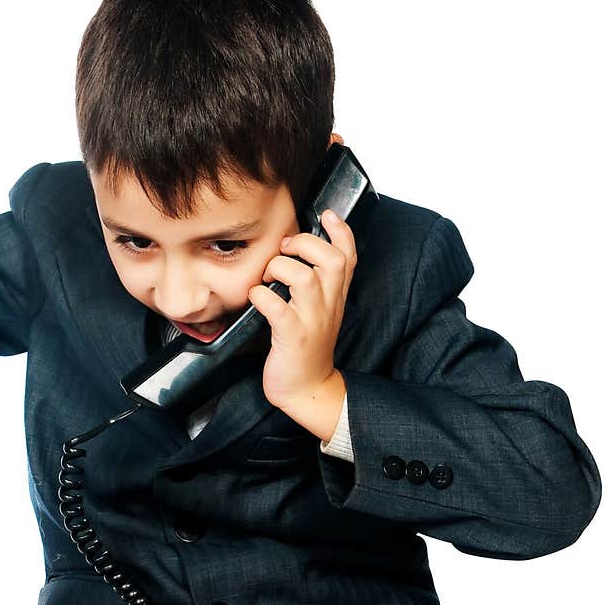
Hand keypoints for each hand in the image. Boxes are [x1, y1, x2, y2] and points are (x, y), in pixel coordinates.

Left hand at [247, 208, 356, 413]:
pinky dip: (262, 297)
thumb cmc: (306, 348)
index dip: (341, 231)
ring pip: (305, 278)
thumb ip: (316, 284)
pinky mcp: (292, 337)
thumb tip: (294, 253)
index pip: (349, 256)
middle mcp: (328, 305)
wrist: (307, 389)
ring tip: (268, 277)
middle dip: (305, 244)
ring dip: (280, 268)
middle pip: (331, 259)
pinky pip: (277, 307)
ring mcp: (312, 321)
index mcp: (335, 296)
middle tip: (284, 250)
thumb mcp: (319, 311)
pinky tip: (255, 298)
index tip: (327, 215)